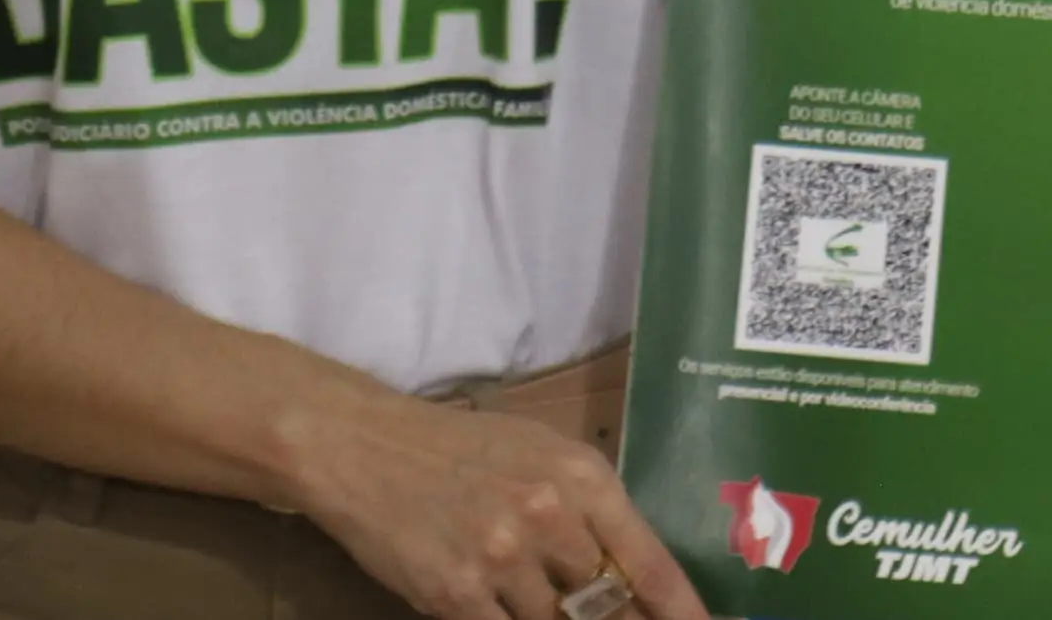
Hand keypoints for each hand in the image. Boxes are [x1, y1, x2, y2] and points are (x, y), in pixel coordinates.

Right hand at [284, 390, 707, 619]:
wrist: (370, 449)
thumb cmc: (465, 450)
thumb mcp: (544, 457)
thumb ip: (592, 512)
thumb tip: (632, 574)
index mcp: (582, 478)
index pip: (649, 563)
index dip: (681, 611)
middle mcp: (550, 518)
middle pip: (607, 607)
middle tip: (612, 618)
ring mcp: (501, 561)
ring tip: (541, 601)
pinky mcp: (454, 597)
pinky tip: (506, 613)